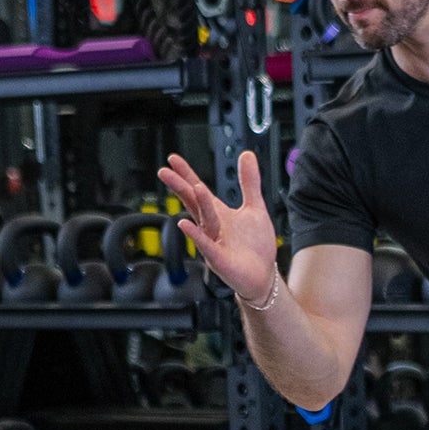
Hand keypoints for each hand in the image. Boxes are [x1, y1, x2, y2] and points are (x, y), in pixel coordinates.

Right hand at [159, 150, 277, 305]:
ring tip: (194, 187)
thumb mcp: (255, 207)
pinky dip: (196, 235)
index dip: (186, 174)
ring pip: (204, 220)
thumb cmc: (255, 245)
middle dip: (180, 187)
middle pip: (193, 203)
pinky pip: (206, 245)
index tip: (173, 159)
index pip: (198, 190)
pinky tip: (185, 224)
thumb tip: (246, 154)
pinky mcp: (219, 259)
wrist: (263, 275)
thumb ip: (249, 182)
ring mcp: (213, 242)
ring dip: (199, 204)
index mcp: (218, 213)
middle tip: (165, 171)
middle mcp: (212, 226)